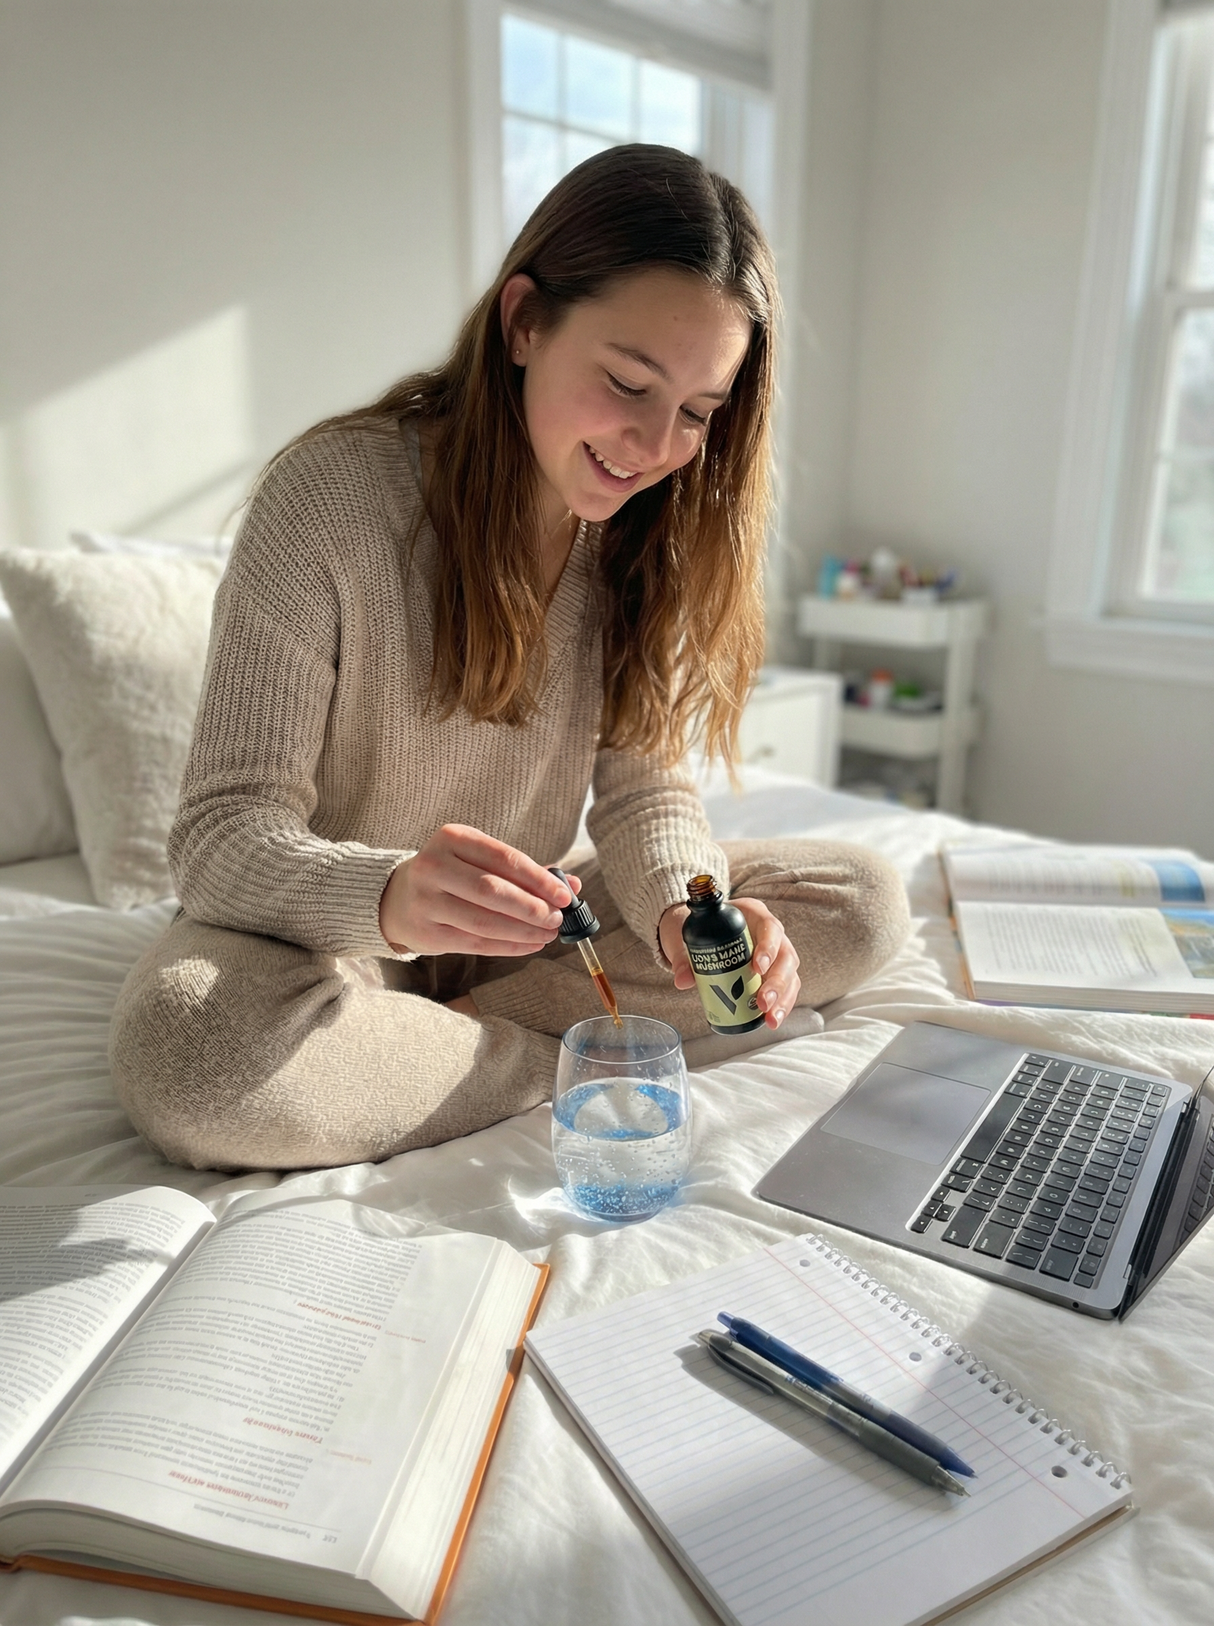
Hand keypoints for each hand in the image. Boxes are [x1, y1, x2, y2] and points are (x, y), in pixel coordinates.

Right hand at [379, 824, 577, 956]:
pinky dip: (508, 946)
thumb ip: (523, 871)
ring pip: (485, 921)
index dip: (539, 879)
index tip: (565, 895)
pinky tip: (530, 945)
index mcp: (452, 838)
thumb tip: (572, 885)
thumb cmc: (451, 875)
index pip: (505, 858)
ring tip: (548, 934)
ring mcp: (426, 901)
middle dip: (532, 907)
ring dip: (523, 930)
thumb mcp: (480, 861)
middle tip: (557, 918)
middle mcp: (434, 866)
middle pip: (494, 891)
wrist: (396, 898)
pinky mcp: (427, 932)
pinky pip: (476, 943)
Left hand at [658, 896, 800, 1029]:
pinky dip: (781, 1005)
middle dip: (777, 982)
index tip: (756, 968)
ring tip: (771, 1018)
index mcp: (754, 915)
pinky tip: (772, 1020)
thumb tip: (683, 980)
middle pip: (785, 956)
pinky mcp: (774, 973)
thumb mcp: (686, 937)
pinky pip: (785, 989)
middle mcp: (772, 934)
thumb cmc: (697, 930)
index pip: (770, 928)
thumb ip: (684, 957)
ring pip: (790, 975)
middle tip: (762, 1002)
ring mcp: (776, 954)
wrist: (698, 935)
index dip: (768, 948)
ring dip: (783, 999)